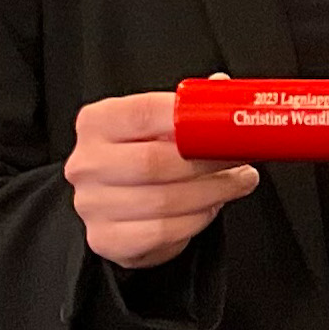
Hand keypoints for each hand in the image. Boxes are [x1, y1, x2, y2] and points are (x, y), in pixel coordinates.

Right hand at [64, 84, 258, 267]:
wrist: (115, 200)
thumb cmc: (141, 155)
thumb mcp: (158, 125)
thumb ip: (189, 109)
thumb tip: (223, 90)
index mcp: (97, 122)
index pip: (145, 113)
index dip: (191, 121)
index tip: (228, 128)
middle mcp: (87, 163)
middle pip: (154, 162)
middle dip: (208, 163)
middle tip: (241, 161)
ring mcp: (92, 205)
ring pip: (164, 201)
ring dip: (212, 193)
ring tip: (237, 183)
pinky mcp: (105, 239)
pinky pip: (162, 233)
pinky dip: (195, 221)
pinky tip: (209, 209)